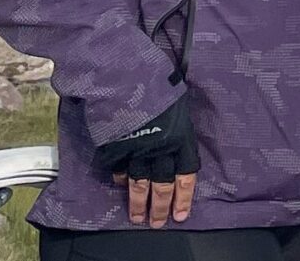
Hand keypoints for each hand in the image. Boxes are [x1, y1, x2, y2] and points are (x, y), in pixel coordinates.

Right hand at [95, 96, 197, 226]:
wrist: (123, 76)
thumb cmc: (156, 83)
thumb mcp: (177, 105)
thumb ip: (177, 127)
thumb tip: (178, 142)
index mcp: (180, 138)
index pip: (186, 176)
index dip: (184, 197)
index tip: (181, 214)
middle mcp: (159, 149)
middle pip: (162, 186)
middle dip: (160, 208)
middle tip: (157, 223)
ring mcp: (135, 151)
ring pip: (139, 185)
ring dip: (138, 204)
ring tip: (137, 217)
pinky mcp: (114, 149)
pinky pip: (117, 170)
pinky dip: (119, 180)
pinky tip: (121, 186)